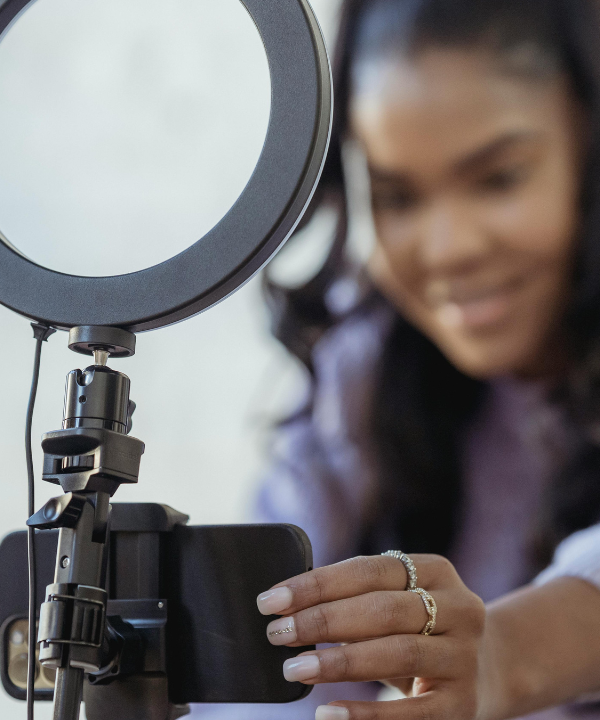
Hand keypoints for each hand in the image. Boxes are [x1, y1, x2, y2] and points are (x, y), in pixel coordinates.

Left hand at [257, 554, 485, 719]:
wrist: (486, 668)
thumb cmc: (417, 628)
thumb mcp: (397, 601)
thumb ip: (355, 597)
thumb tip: (286, 605)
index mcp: (436, 570)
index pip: (368, 570)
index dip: (317, 583)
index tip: (272, 599)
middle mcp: (459, 607)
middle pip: (382, 609)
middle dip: (322, 620)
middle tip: (277, 632)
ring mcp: (465, 655)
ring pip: (398, 652)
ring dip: (339, 662)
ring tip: (293, 668)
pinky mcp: (463, 703)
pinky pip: (412, 712)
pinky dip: (366, 714)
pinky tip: (328, 713)